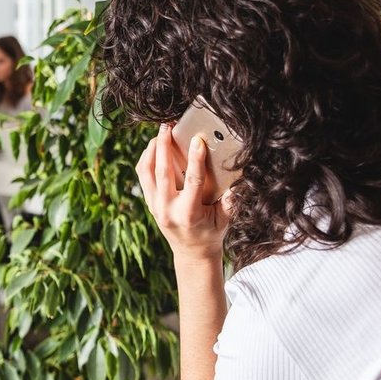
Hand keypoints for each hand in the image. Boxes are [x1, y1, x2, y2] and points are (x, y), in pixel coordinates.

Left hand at [136, 124, 232, 263]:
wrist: (191, 253)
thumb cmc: (211, 233)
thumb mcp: (225, 219)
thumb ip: (231, 199)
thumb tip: (238, 176)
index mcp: (188, 213)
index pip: (191, 181)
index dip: (195, 159)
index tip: (197, 140)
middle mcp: (167, 209)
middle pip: (162, 171)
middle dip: (164, 146)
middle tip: (168, 126)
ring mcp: (155, 206)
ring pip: (147, 171)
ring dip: (151, 149)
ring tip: (160, 133)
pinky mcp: (149, 202)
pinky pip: (142, 175)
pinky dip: (146, 158)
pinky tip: (154, 146)